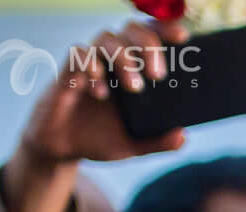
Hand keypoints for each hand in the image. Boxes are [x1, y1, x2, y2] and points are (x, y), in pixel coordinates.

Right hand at [17, 21, 188, 166]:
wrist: (63, 147)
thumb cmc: (101, 138)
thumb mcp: (134, 145)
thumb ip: (159, 142)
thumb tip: (182, 138)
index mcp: (135, 70)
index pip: (150, 39)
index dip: (165, 31)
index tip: (182, 37)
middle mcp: (113, 61)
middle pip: (131, 30)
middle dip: (147, 44)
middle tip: (157, 74)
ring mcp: (90, 64)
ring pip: (106, 38)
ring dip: (123, 58)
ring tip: (134, 87)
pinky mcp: (67, 72)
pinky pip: (77, 55)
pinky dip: (90, 66)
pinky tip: (100, 91)